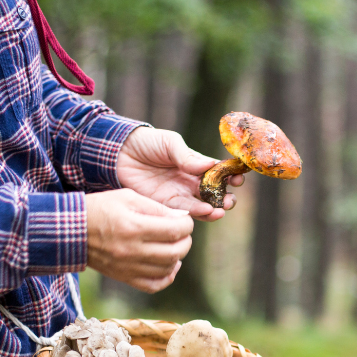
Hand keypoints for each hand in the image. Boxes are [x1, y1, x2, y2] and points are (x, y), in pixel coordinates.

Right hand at [85, 188, 193, 293]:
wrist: (71, 231)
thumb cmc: (99, 209)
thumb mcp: (127, 198)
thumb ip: (156, 207)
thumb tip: (181, 217)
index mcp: (134, 227)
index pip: (175, 230)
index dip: (187, 225)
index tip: (184, 220)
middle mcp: (132, 250)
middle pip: (175, 252)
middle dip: (185, 241)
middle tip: (182, 233)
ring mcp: (129, 267)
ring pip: (168, 269)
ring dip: (177, 257)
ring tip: (174, 246)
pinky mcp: (125, 278)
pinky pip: (154, 285)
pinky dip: (167, 277)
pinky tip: (169, 265)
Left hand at [116, 127, 244, 220]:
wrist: (118, 153)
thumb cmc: (146, 143)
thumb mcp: (169, 143)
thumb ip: (188, 156)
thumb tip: (211, 165)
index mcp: (195, 164)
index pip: (218, 173)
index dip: (230, 177)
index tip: (238, 179)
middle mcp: (190, 182)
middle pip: (214, 194)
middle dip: (225, 198)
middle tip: (229, 201)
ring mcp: (179, 194)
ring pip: (203, 206)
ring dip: (214, 210)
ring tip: (220, 210)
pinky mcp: (166, 205)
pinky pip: (185, 212)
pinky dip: (197, 214)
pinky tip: (206, 212)